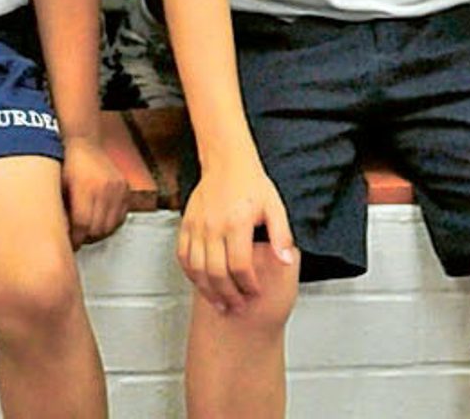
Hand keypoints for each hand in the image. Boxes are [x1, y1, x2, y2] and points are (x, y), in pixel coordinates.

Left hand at [61, 132, 129, 246]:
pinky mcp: (125, 187)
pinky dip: (111, 222)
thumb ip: (59, 210)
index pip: (83, 225)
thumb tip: (58, 236)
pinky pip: (121, 216)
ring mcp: (117, 187)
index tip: (70, 243)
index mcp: (86, 186)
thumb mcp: (58, 185)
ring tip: (87, 229)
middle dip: (86, 237)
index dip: (75, 239)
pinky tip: (100, 219)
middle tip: (77, 236)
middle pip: (97, 228)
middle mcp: (104, 187)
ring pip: (110, 225)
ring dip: (98, 232)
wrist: (83, 141)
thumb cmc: (67, 164)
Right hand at [177, 155, 295, 312]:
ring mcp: (197, 225)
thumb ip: (281, 235)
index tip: (255, 293)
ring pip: (197, 269)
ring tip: (220, 304)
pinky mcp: (186, 224)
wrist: (226, 161)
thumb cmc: (251, 183)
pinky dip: (191, 274)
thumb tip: (286, 262)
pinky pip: (183, 256)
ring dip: (208, 291)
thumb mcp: (274, 206)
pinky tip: (201, 284)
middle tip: (238, 307)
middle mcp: (213, 225)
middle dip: (228, 295)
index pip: (240, 265)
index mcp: (237, 222)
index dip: (248, 285)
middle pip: (217, 272)